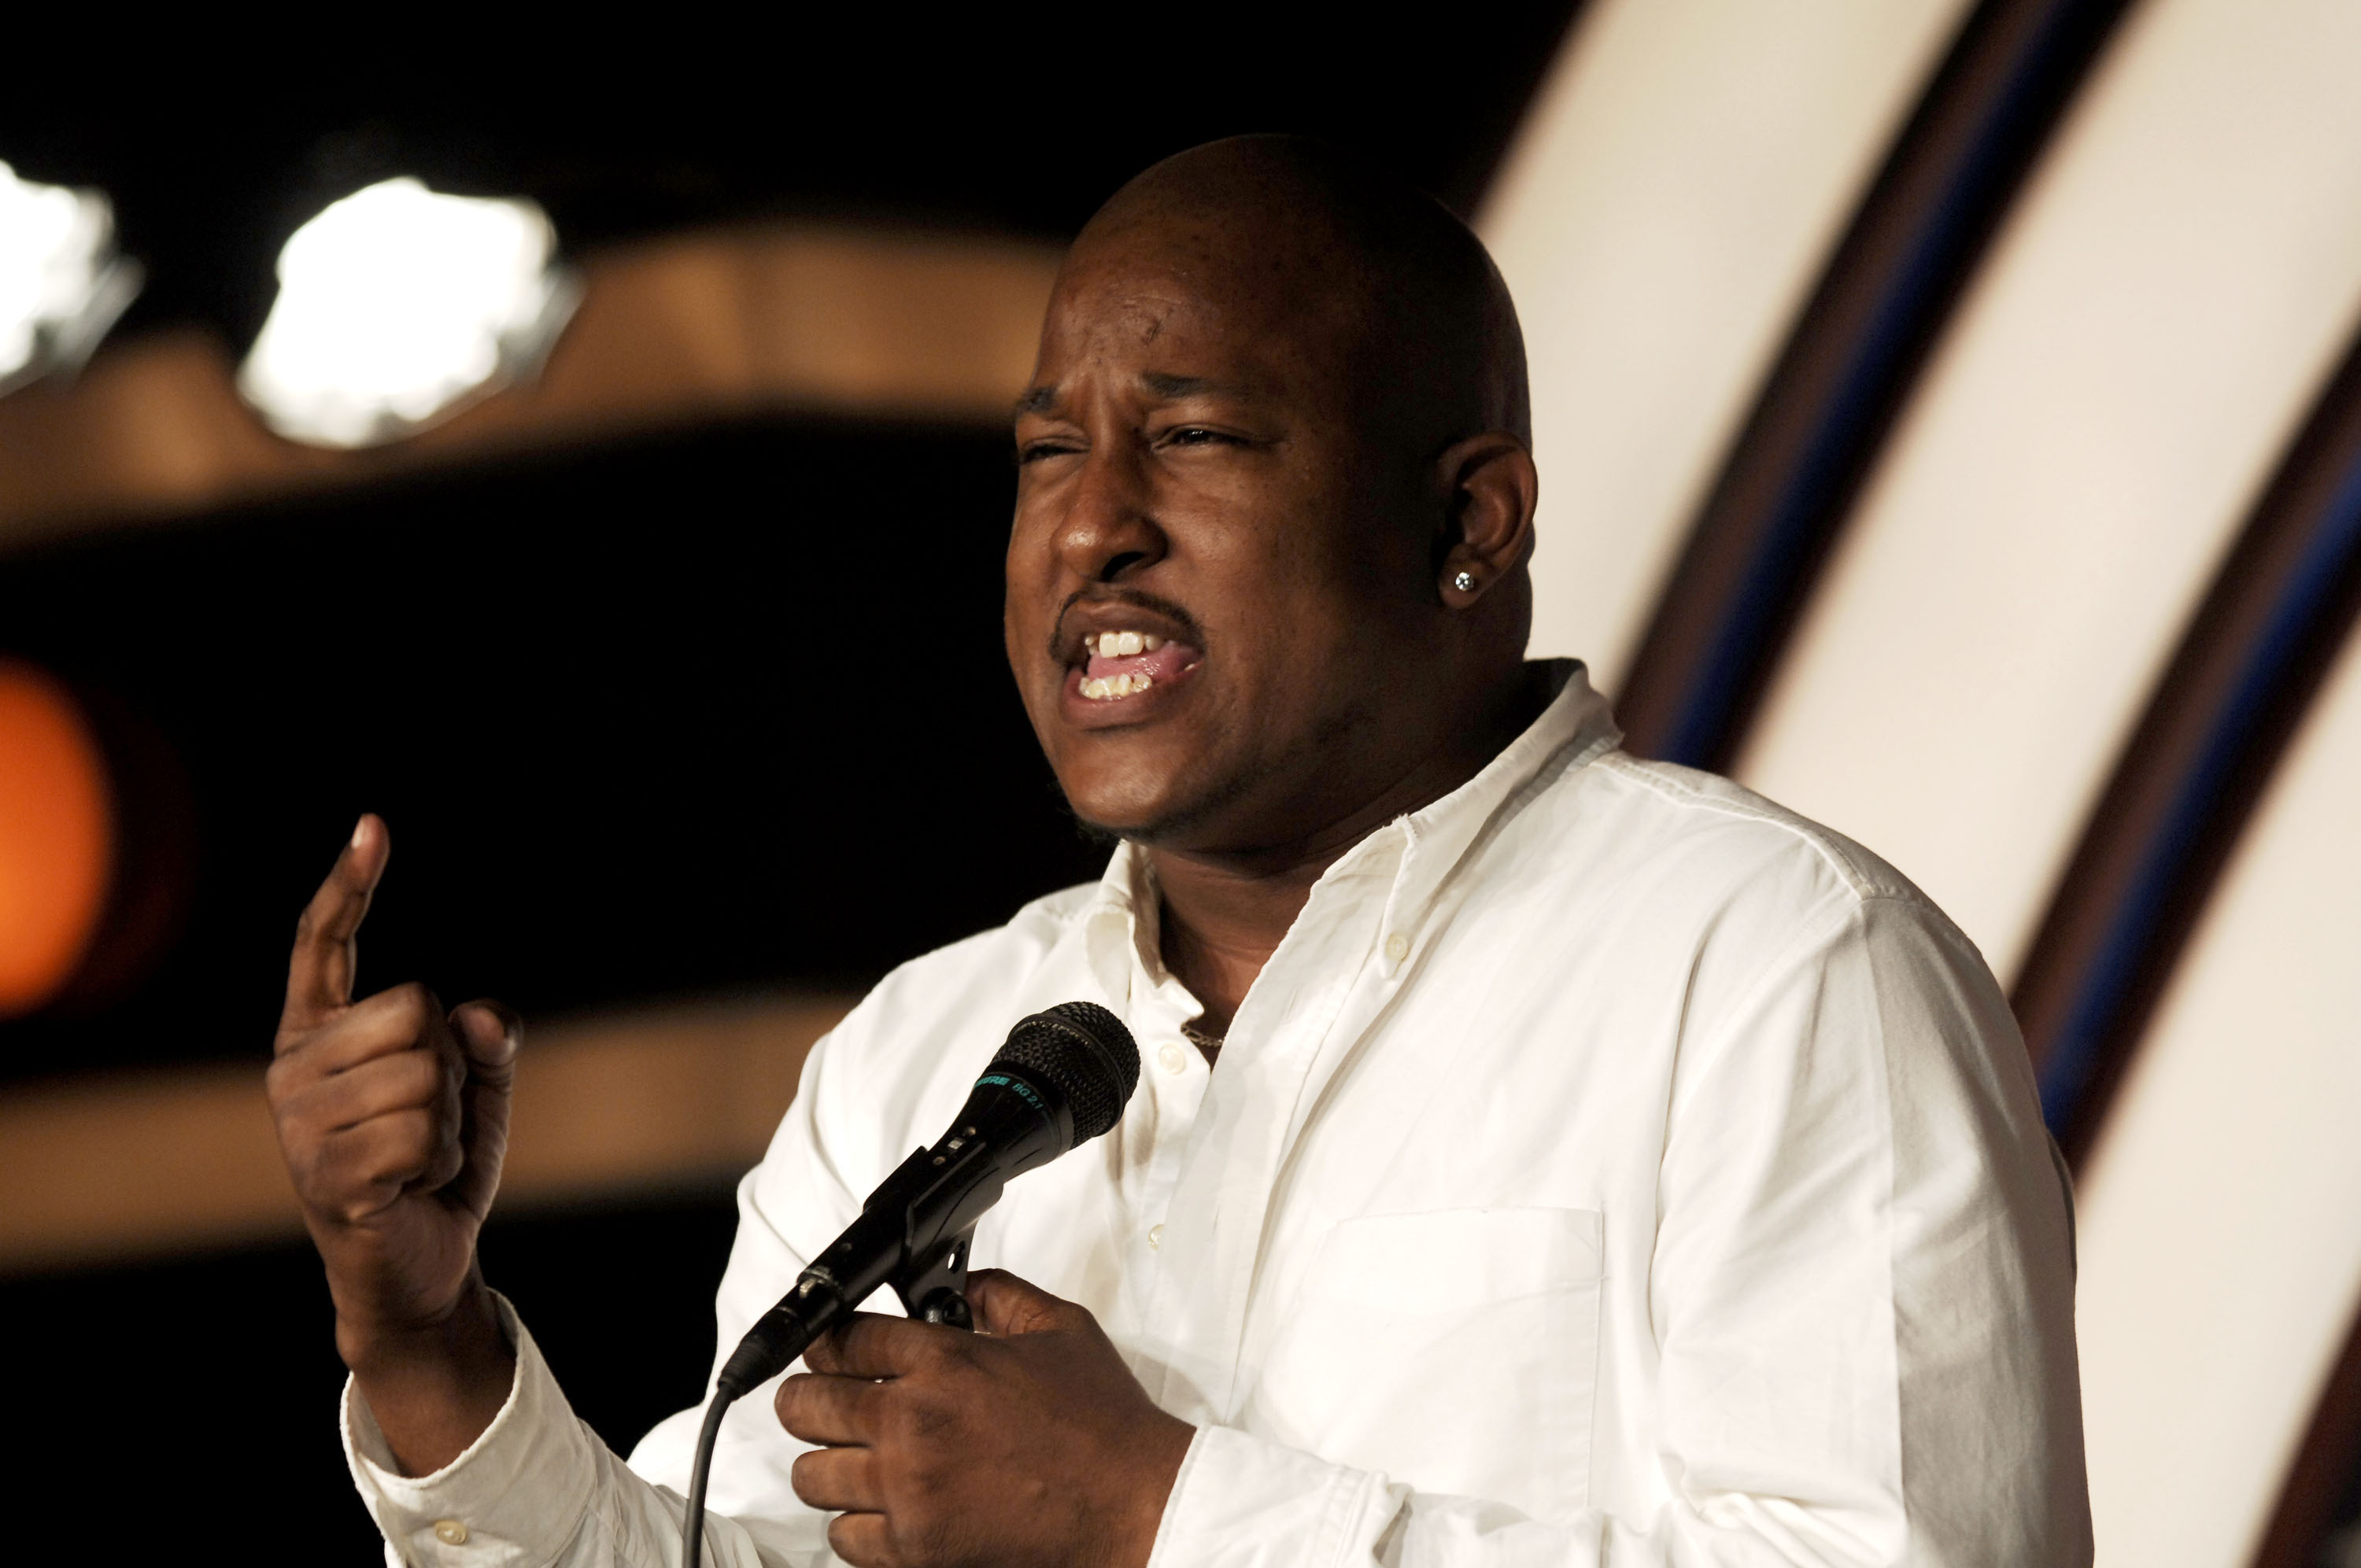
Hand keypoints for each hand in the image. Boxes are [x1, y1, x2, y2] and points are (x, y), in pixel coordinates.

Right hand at [265, 814, 517, 1472]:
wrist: (420, 1266)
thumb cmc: (438, 1165)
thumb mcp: (475, 1087)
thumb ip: (484, 1039)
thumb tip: (478, 1014)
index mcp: (318, 1035)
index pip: (321, 944)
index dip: (349, 886)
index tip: (374, 826)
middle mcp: (293, 1070)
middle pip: (413, 1007)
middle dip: (449, 1063)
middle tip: (429, 1119)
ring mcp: (301, 1124)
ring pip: (424, 1072)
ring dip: (450, 1118)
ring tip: (420, 1156)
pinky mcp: (326, 1175)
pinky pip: (422, 1132)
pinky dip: (443, 1159)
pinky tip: (415, 1185)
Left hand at [778, 1270, 1195, 1567]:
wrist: (1136, 1507)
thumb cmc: (1105, 1426)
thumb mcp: (1062, 1328)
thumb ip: (1001, 1294)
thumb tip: (965, 1284)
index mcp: (946, 1362)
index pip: (841, 1340)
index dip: (833, 1341)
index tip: (836, 1350)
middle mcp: (914, 1425)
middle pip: (806, 1405)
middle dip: (814, 1397)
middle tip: (833, 1400)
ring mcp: (909, 1492)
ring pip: (811, 1475)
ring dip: (830, 1462)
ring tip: (856, 1457)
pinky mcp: (915, 1550)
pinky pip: (841, 1537)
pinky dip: (855, 1523)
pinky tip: (883, 1507)